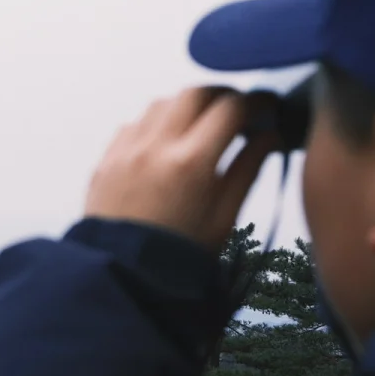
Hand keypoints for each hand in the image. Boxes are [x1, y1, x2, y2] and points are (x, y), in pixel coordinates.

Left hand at [83, 86, 281, 253]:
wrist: (122, 282)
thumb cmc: (178, 258)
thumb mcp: (224, 218)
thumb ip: (248, 169)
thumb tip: (269, 135)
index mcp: (191, 163)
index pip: (232, 107)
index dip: (257, 102)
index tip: (267, 109)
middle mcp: (155, 148)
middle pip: (196, 93)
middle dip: (222, 97)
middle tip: (236, 113)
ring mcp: (125, 153)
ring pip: (162, 103)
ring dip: (186, 107)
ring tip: (199, 129)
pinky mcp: (105, 162)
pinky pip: (133, 125)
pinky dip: (155, 125)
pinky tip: (165, 146)